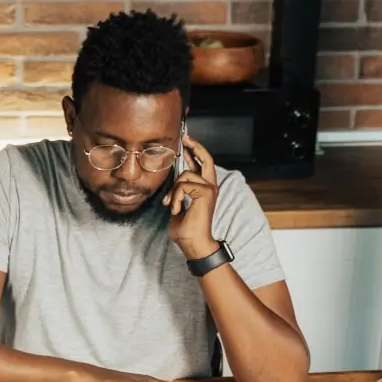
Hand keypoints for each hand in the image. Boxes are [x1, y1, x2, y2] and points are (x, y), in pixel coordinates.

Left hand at [162, 134, 219, 259]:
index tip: (186, 144)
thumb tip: (171, 186)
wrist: (194, 244)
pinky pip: (182, 185)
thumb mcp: (177, 207)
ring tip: (172, 207)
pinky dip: (175, 197)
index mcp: (204, 189)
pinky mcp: (205, 193)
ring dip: (173, 192)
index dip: (194, 153)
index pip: (201, 165)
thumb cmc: (186, 230)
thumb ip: (177, 195)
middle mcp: (210, 187)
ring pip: (185, 175)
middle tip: (186, 138)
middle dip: (196, 146)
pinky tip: (176, 209)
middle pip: (206, 159)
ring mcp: (209, 189)